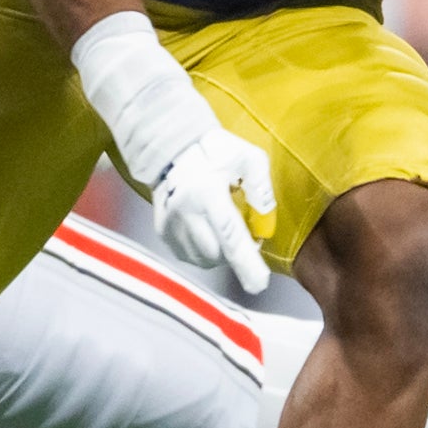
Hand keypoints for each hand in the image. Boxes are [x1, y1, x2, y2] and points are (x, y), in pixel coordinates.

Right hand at [72, 10, 276, 293]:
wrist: (169, 142)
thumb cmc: (215, 149)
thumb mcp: (248, 158)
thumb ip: (261, 190)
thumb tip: (265, 223)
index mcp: (209, 195)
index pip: (232, 239)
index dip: (248, 265)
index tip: (259, 284)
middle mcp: (187, 213)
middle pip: (218, 255)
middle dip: (235, 249)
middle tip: (241, 226)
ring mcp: (170, 224)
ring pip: (203, 257)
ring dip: (218, 248)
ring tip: (221, 221)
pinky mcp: (162, 229)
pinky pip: (188, 252)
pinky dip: (201, 246)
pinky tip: (204, 225)